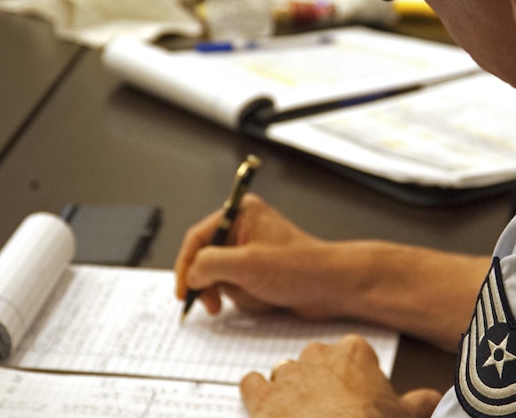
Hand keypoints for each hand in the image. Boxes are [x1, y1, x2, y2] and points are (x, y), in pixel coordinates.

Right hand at [174, 193, 336, 318]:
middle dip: (214, 284)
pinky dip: (248, 299)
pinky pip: (237, 289)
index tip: (183, 290)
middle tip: (214, 303)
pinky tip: (266, 298)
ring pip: (221, 279)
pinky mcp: (259, 272)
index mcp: (241, 213)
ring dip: (236, 294)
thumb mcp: (246, 265)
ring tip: (259, 293)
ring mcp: (252, 252)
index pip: (198, 237)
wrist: (332, 287)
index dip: (186, 265)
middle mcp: (244, 229)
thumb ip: (210, 265)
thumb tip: (190, 274)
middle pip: (206, 260)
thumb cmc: (301, 267)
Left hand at [240, 334, 442, 417]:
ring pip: (285, 371)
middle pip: (318, 360)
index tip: (361, 396)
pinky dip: (257, 395)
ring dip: (291, 389)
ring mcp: (287, 374)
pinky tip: (268, 409)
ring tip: (301, 414)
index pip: (355, 354)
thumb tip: (434, 398)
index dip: (357, 377)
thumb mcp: (406, 415)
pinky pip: (253, 385)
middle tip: (333, 409)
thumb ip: (421, 401)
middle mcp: (317, 355)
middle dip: (322, 380)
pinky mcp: (260, 396)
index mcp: (354, 352)